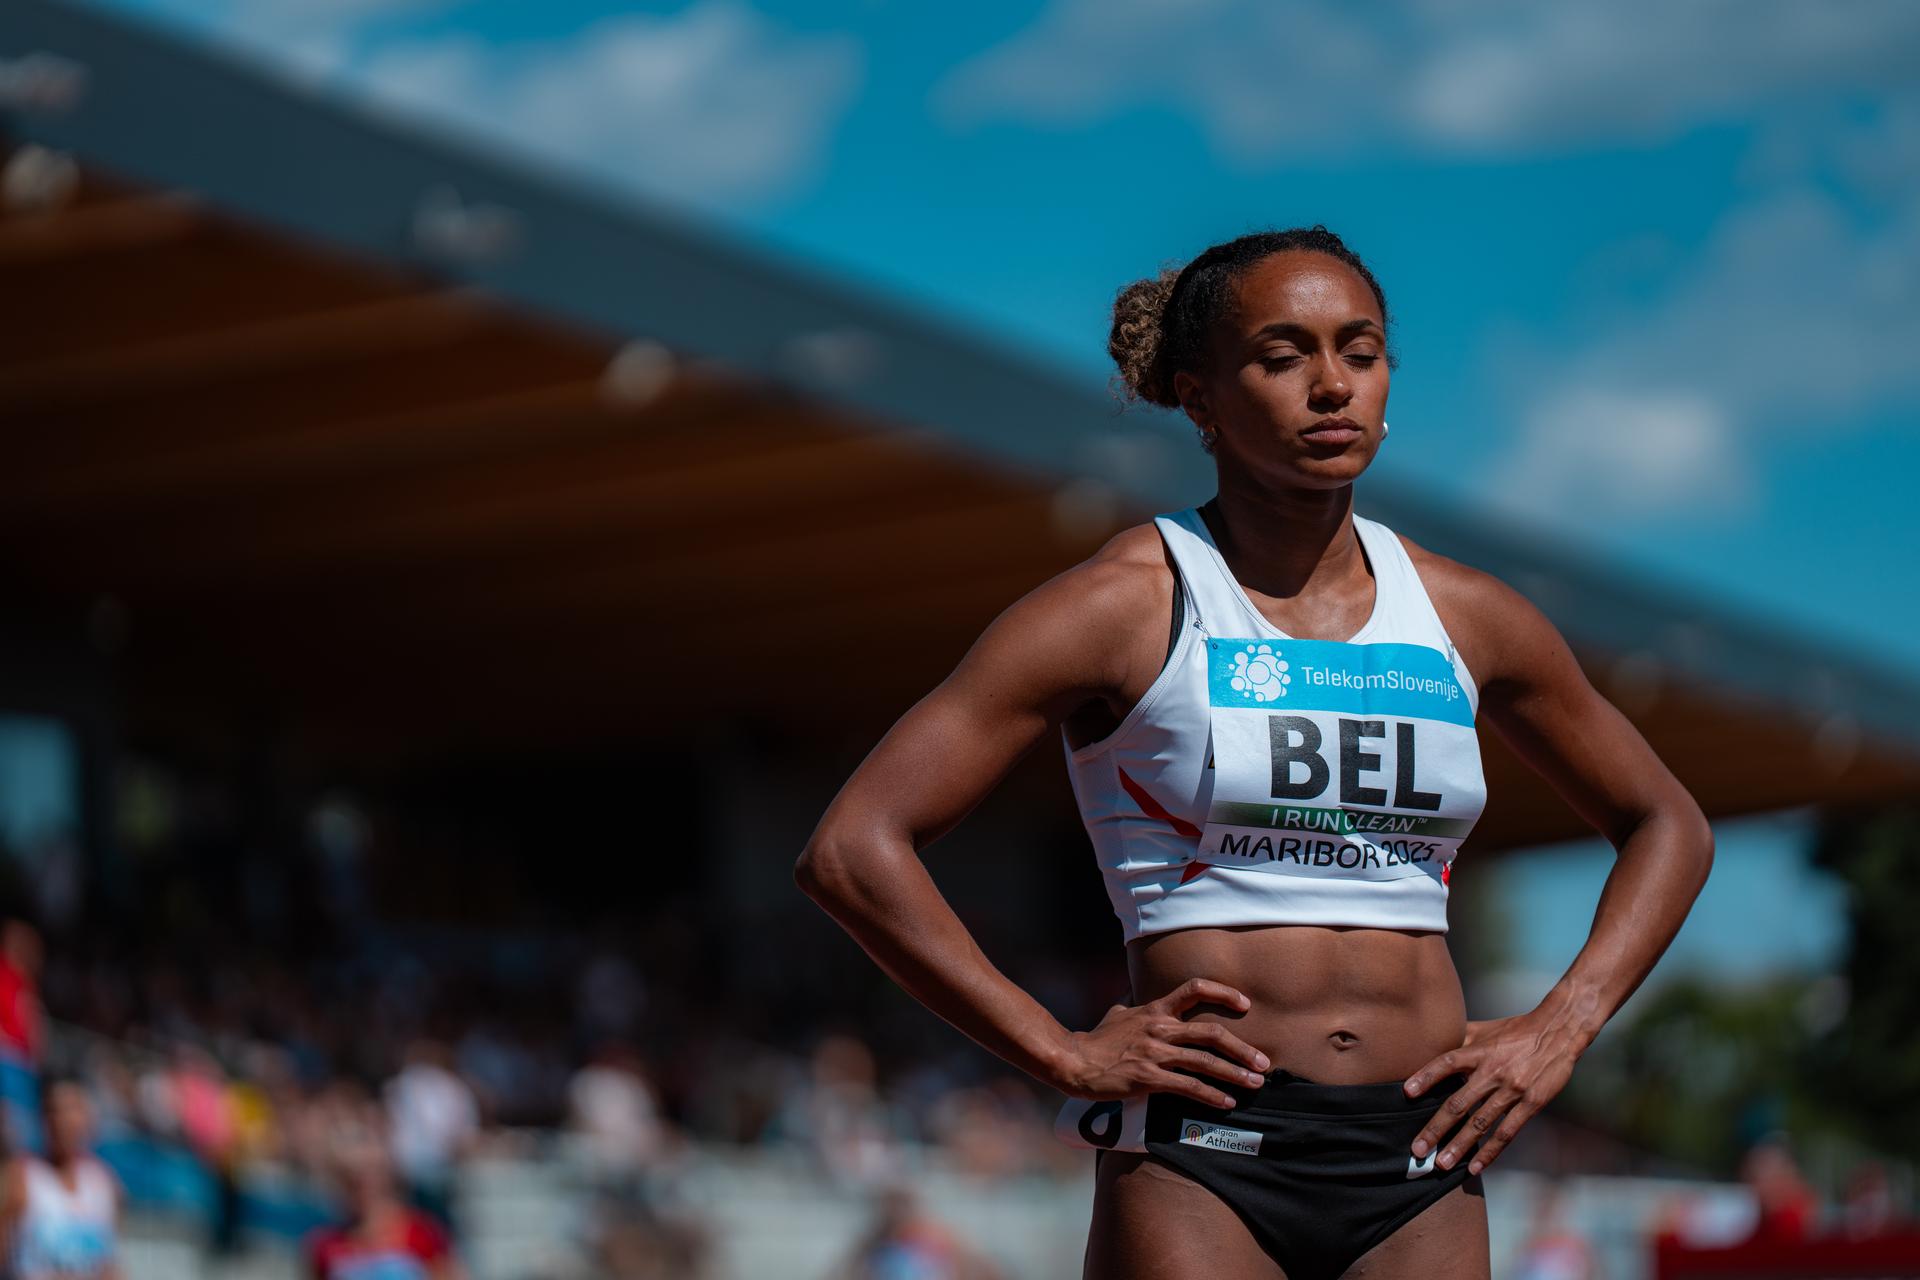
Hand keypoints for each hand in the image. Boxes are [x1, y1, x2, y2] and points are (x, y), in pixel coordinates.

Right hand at [1054, 978, 1270, 1109]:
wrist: (1074, 1062)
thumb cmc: (1096, 1040)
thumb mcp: (1117, 1013)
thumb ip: (1134, 1007)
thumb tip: (1137, 998)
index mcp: (1155, 1010)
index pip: (1194, 990)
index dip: (1224, 994)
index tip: (1245, 1004)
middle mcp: (1160, 1028)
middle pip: (1211, 1033)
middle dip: (1242, 1049)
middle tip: (1263, 1062)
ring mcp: (1155, 1054)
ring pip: (1205, 1062)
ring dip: (1235, 1075)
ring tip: (1255, 1084)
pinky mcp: (1149, 1079)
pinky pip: (1188, 1087)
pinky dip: (1211, 1096)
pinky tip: (1226, 1103)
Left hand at [1402, 1009, 1581, 1174]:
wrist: (1559, 1031)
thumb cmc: (1517, 1030)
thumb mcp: (1485, 1028)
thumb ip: (1459, 1038)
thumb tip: (1432, 1042)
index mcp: (1479, 1051)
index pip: (1447, 1063)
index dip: (1427, 1076)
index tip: (1407, 1092)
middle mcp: (1493, 1072)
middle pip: (1459, 1103)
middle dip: (1436, 1128)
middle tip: (1418, 1149)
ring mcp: (1512, 1090)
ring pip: (1480, 1123)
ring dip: (1459, 1146)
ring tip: (1442, 1164)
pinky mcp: (1531, 1104)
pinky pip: (1507, 1132)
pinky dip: (1490, 1151)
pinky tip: (1476, 1166)